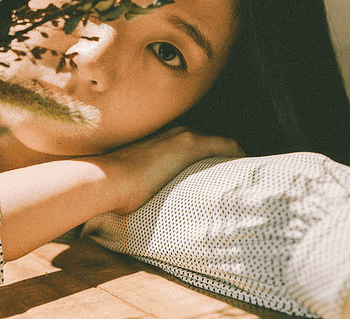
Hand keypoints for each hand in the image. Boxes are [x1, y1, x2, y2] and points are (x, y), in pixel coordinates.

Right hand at [0, 126, 241, 259]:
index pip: (189, 143)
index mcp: (156, 142)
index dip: (204, 155)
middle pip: (207, 140)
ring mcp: (179, 137)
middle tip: (235, 174)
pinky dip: (236, 152)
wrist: (102, 179)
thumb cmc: (106, 188)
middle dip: (221, 154)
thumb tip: (116, 216)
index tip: (215, 171)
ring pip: (217, 142)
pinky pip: (224, 145)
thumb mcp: (121, 186)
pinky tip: (247, 164)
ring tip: (244, 173)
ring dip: (230, 155)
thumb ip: (129, 191)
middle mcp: (170, 133)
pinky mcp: (187, 145)